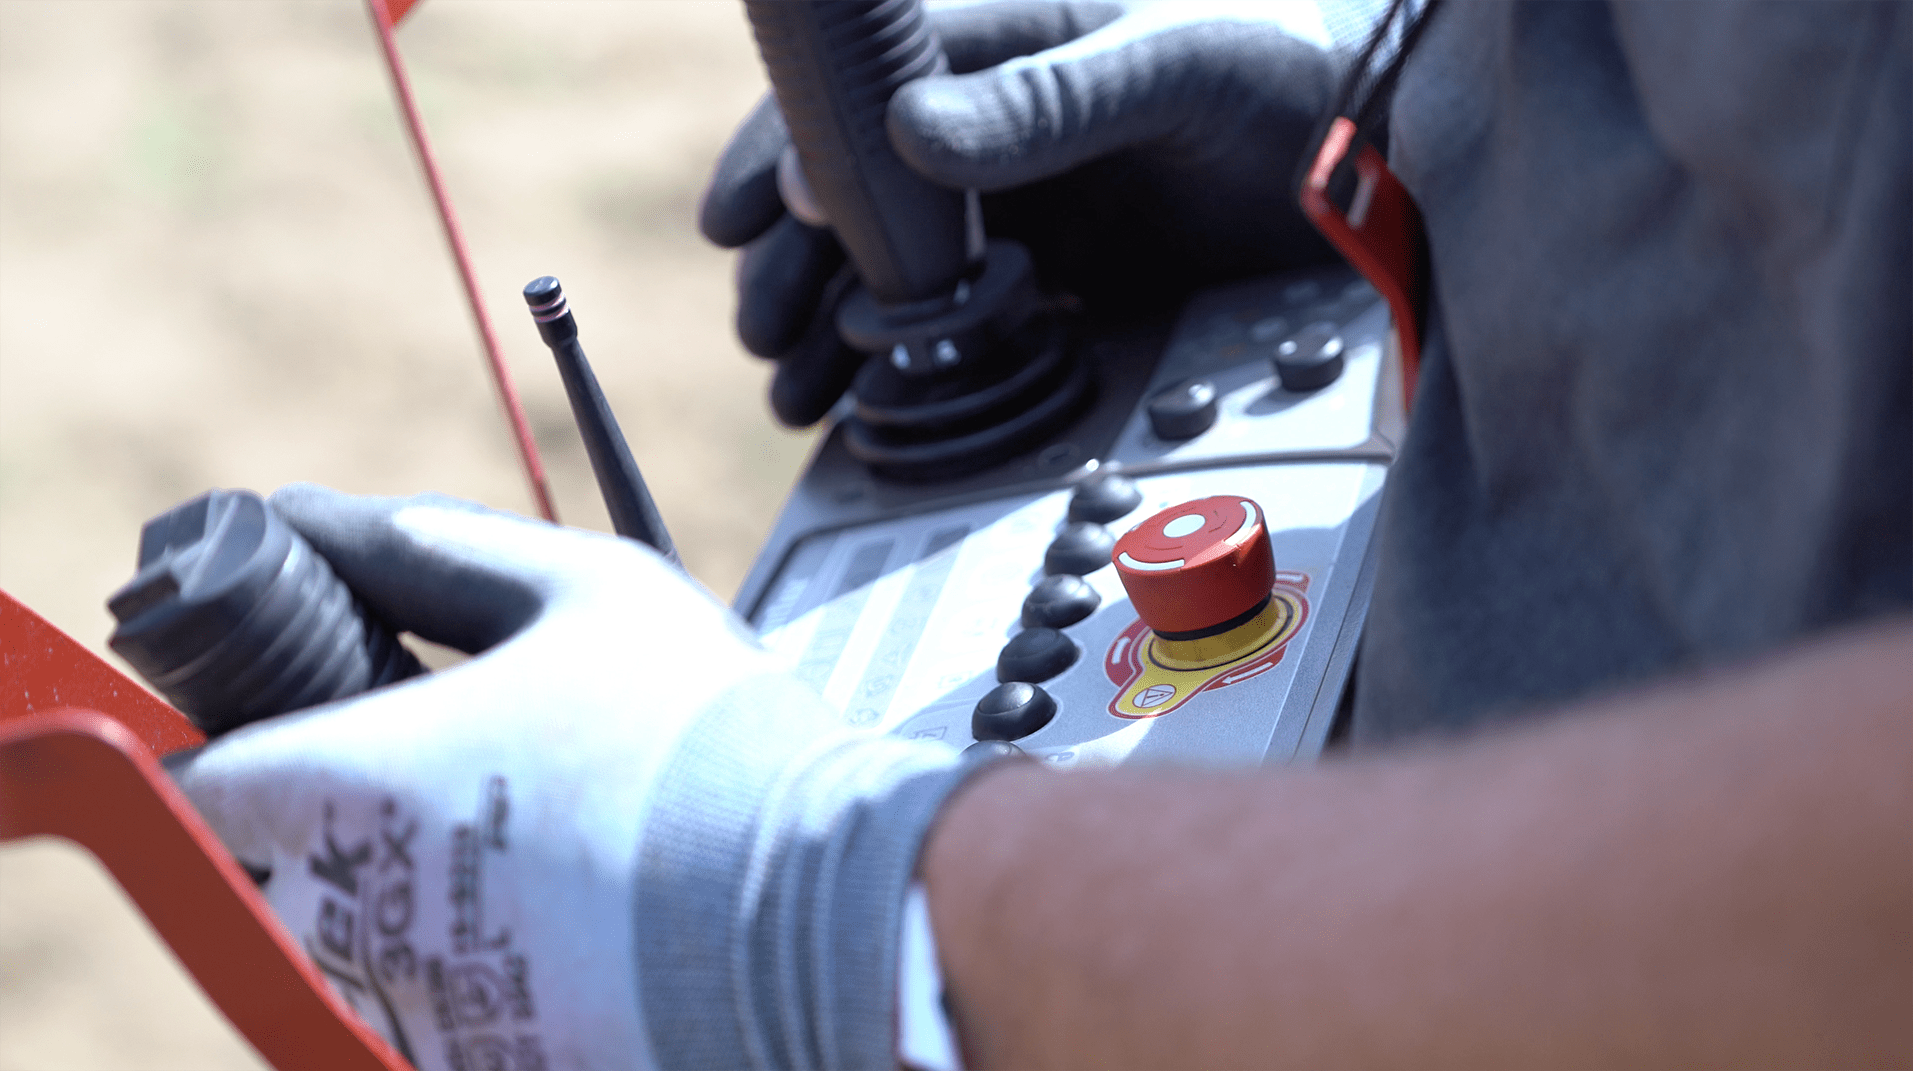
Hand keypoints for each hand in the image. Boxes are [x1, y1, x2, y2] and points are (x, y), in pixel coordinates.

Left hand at [169, 485, 973, 1069]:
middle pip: (270, 869)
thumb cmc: (704, 735)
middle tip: (452, 767)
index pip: (203, 782)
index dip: (243, 739)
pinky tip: (573, 907)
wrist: (825, 906)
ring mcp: (410, 1005)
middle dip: (335, 815)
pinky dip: (474, 959)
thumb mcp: (585, 587)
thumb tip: (321, 515)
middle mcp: (350, 914)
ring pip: (349, 943)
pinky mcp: (476, 1062)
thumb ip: (434, 546)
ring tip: (539, 837)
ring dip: (405, 888)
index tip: (309, 715)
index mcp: (352, 784)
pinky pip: (426, 1006)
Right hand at [701, 0, 1344, 425]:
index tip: (740, 219)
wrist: (1376, 190)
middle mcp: (992, 137)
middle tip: (767, 335)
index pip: (860, 93)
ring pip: (887, 272)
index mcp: (1005, 51)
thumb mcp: (1177, 72)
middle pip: (853, 197)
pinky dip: (902, 375)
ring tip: (797, 395)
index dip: (786, 150)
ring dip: (830, 330)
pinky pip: (952, 334)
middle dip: (795, 265)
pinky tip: (863, 418)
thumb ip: (1050, 97)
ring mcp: (1017, 220)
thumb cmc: (1287, 93)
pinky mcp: (1052, 294)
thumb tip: (908, 134)